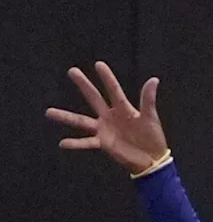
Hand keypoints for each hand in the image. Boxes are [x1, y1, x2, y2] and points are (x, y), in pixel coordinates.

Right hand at [45, 62, 168, 175]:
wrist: (151, 157)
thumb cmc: (152, 135)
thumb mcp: (150, 116)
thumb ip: (148, 99)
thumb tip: (154, 79)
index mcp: (123, 108)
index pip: (113, 89)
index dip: (107, 77)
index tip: (98, 64)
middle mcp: (110, 116)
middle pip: (94, 98)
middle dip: (84, 85)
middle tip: (72, 71)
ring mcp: (104, 129)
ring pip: (82, 121)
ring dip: (65, 117)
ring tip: (48, 112)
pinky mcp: (103, 143)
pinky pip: (87, 143)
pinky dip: (75, 143)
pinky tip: (63, 143)